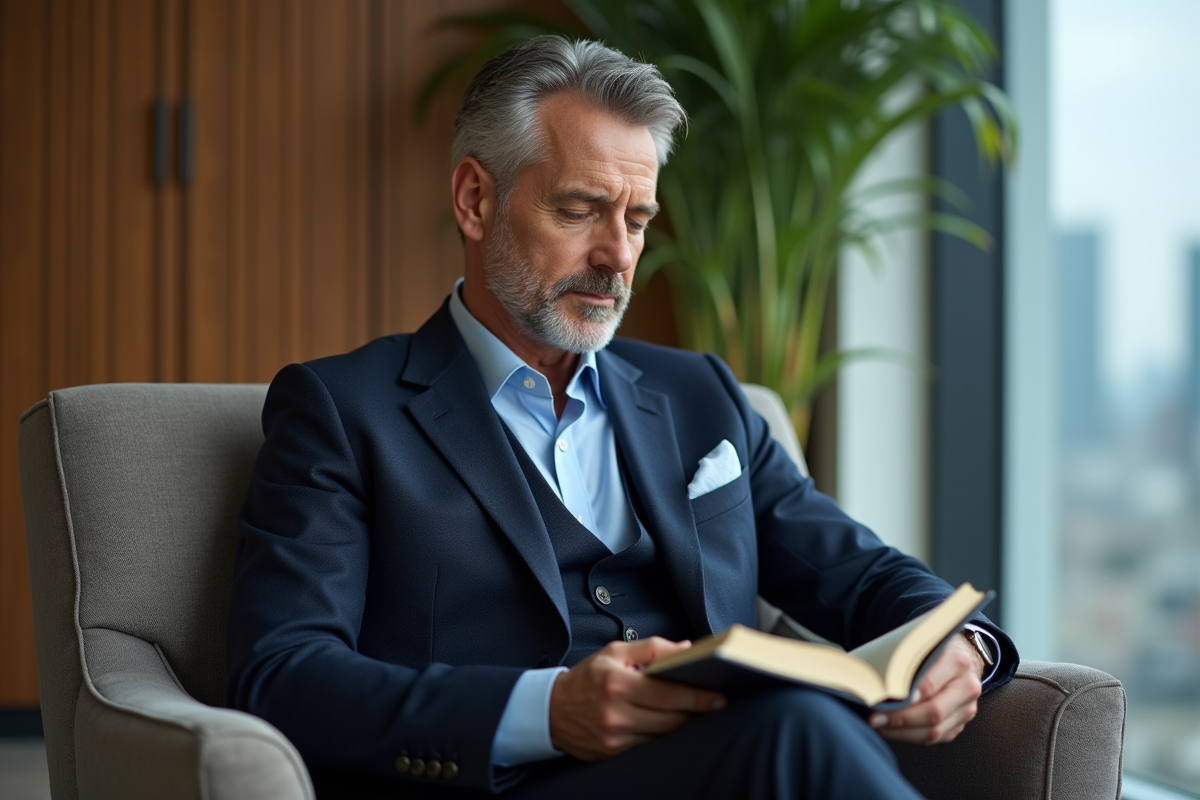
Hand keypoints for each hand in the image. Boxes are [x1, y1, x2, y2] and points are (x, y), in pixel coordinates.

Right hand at [548, 637, 727, 760]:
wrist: (552, 710)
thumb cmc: (587, 677)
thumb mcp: (615, 652)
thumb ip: (652, 648)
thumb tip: (687, 649)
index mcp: (617, 683)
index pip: (667, 693)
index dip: (697, 696)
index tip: (718, 696)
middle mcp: (615, 713)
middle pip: (670, 718)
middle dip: (696, 711)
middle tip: (715, 703)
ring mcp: (614, 736)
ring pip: (663, 735)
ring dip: (682, 724)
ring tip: (694, 712)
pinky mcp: (613, 753)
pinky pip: (650, 746)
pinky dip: (663, 735)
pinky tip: (670, 724)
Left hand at [868, 633, 984, 744]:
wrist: (958, 659)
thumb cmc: (930, 650)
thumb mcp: (919, 644)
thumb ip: (903, 659)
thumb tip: (872, 682)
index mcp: (957, 661)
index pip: (929, 684)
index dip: (906, 697)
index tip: (882, 701)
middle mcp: (967, 686)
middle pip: (933, 712)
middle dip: (900, 719)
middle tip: (874, 718)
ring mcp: (966, 709)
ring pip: (934, 731)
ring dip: (901, 732)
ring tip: (878, 726)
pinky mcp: (960, 724)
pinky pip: (933, 739)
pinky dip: (908, 736)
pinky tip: (890, 730)